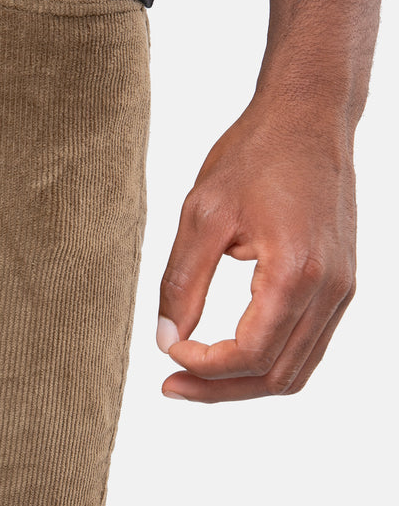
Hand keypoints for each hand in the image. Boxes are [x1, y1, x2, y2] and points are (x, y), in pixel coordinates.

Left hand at [156, 97, 356, 402]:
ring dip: (243, 382)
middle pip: (275, 376)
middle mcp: (329, 289)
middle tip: (171, 386)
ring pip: (295, 370)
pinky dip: (266, 360)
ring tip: (195, 375)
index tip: (168, 349)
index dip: (202, 365)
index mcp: (296, 272)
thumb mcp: (201, 216)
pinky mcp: (339, 284)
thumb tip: (165, 339)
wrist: (308, 116)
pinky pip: (306, 345)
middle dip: (219, 389)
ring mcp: (340, 290)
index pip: (250, 353)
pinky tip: (228, 351)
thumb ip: (182, 284)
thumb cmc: (255, 155)